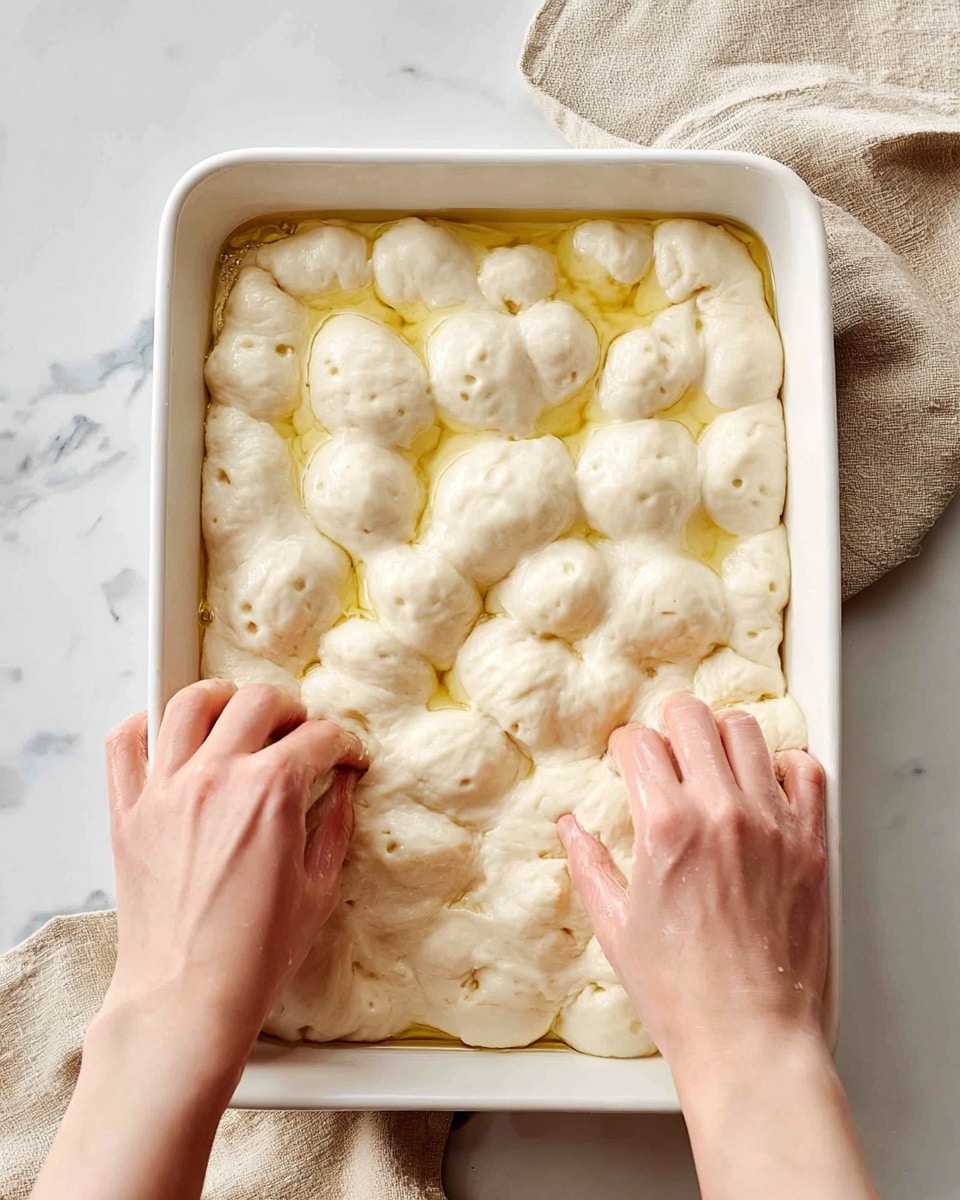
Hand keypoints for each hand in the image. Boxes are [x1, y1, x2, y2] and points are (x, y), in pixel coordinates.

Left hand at [100, 680, 366, 1064]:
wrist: (187, 998)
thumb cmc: (253, 956)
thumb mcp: (318, 889)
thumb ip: (335, 826)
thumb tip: (342, 789)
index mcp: (272, 792)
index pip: (320, 737)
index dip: (346, 745)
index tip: (347, 759)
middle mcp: (217, 777)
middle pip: (260, 700)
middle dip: (293, 711)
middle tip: (301, 735)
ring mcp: (166, 790)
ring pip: (191, 700)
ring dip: (225, 699)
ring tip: (239, 717)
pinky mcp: (129, 811)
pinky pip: (126, 742)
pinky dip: (147, 725)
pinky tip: (172, 736)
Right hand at [559, 692, 827, 1073]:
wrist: (750, 1038)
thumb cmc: (683, 994)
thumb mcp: (616, 927)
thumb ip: (589, 865)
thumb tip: (570, 827)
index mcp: (666, 828)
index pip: (639, 742)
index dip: (626, 747)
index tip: (628, 760)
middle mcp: (721, 813)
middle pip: (691, 716)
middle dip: (669, 726)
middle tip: (667, 752)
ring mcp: (773, 824)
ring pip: (747, 730)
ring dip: (721, 739)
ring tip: (714, 765)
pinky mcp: (812, 844)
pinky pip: (806, 770)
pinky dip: (784, 766)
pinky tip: (765, 787)